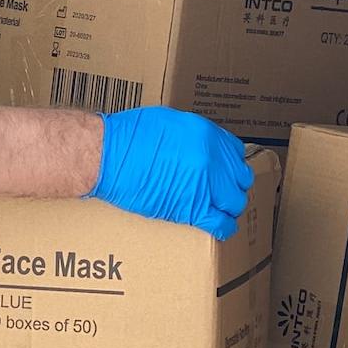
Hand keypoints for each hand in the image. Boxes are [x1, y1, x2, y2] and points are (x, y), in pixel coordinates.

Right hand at [89, 108, 252, 239]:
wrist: (107, 156)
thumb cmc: (127, 135)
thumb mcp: (168, 121)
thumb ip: (191, 135)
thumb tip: (198, 147)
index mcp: (207, 135)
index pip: (237, 153)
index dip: (229, 164)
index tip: (222, 170)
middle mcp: (211, 159)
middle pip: (240, 179)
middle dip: (231, 185)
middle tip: (220, 190)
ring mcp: (204, 185)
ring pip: (234, 202)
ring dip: (227, 206)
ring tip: (217, 208)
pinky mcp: (191, 209)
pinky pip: (221, 223)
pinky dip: (222, 226)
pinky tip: (217, 226)